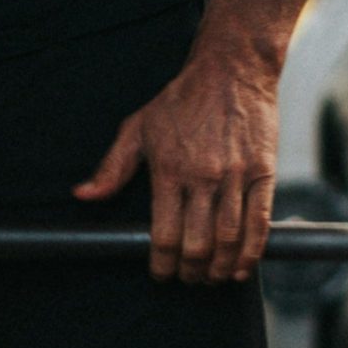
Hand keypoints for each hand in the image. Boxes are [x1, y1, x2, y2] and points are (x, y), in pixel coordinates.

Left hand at [74, 41, 278, 284]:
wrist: (232, 68)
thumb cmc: (182, 100)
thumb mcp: (139, 127)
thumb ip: (112, 167)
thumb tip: (83, 196)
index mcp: (169, 170)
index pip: (163, 236)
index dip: (161, 265)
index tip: (161, 274)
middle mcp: (203, 176)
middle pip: (197, 245)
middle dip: (191, 272)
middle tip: (188, 279)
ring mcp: (236, 175)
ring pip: (228, 239)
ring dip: (219, 269)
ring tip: (212, 278)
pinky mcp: (264, 172)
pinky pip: (259, 222)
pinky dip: (251, 252)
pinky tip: (241, 268)